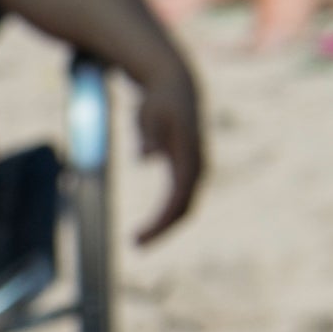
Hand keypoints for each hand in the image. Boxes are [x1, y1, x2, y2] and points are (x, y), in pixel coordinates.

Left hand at [132, 58, 205, 243]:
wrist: (176, 86)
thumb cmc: (158, 101)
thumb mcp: (149, 115)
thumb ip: (148, 135)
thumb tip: (146, 156)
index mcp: (189, 158)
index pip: (178, 200)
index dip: (161, 222)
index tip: (139, 237)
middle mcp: (197, 166)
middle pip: (184, 209)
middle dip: (162, 230)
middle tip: (135, 245)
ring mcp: (194, 168)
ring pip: (185, 206)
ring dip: (165, 225)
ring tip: (139, 239)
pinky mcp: (187, 167)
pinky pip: (181, 198)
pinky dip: (167, 214)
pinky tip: (151, 225)